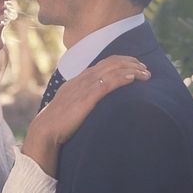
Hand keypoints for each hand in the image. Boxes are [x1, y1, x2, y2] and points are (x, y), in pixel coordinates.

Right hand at [22, 56, 149, 176]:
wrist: (46, 130)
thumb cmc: (57, 122)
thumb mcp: (69, 105)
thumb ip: (81, 99)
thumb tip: (91, 103)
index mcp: (78, 79)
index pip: (103, 64)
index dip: (120, 62)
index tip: (134, 65)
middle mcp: (83, 79)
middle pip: (110, 63)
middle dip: (130, 63)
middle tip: (145, 67)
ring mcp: (85, 86)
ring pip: (112, 70)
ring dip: (132, 69)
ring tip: (146, 73)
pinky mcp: (88, 97)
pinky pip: (109, 83)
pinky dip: (123, 78)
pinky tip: (134, 78)